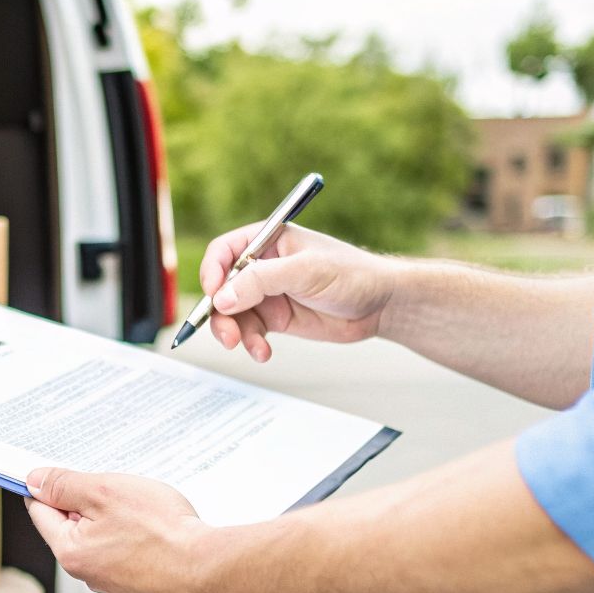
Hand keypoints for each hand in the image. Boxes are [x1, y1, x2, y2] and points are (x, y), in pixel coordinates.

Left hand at [23, 468, 209, 592]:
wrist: (207, 569)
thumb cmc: (161, 533)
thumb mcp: (104, 493)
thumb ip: (65, 486)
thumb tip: (36, 481)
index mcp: (70, 551)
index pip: (40, 512)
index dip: (43, 486)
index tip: (47, 471)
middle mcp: (86, 571)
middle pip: (70, 524)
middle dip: (84, 500)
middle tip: (110, 484)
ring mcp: (112, 579)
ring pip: (99, 534)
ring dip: (111, 514)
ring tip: (137, 504)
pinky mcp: (136, 580)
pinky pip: (122, 547)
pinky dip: (131, 531)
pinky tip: (151, 523)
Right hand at [199, 223, 395, 362]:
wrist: (380, 305)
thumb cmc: (352, 274)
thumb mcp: (305, 271)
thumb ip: (261, 282)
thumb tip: (221, 298)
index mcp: (268, 240)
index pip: (225, 251)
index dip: (213, 272)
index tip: (213, 295)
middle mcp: (263, 266)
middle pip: (222, 288)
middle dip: (219, 313)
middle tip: (227, 335)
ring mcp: (268, 294)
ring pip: (232, 314)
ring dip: (234, 332)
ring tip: (247, 346)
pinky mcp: (276, 318)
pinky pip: (250, 331)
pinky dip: (251, 344)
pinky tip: (263, 352)